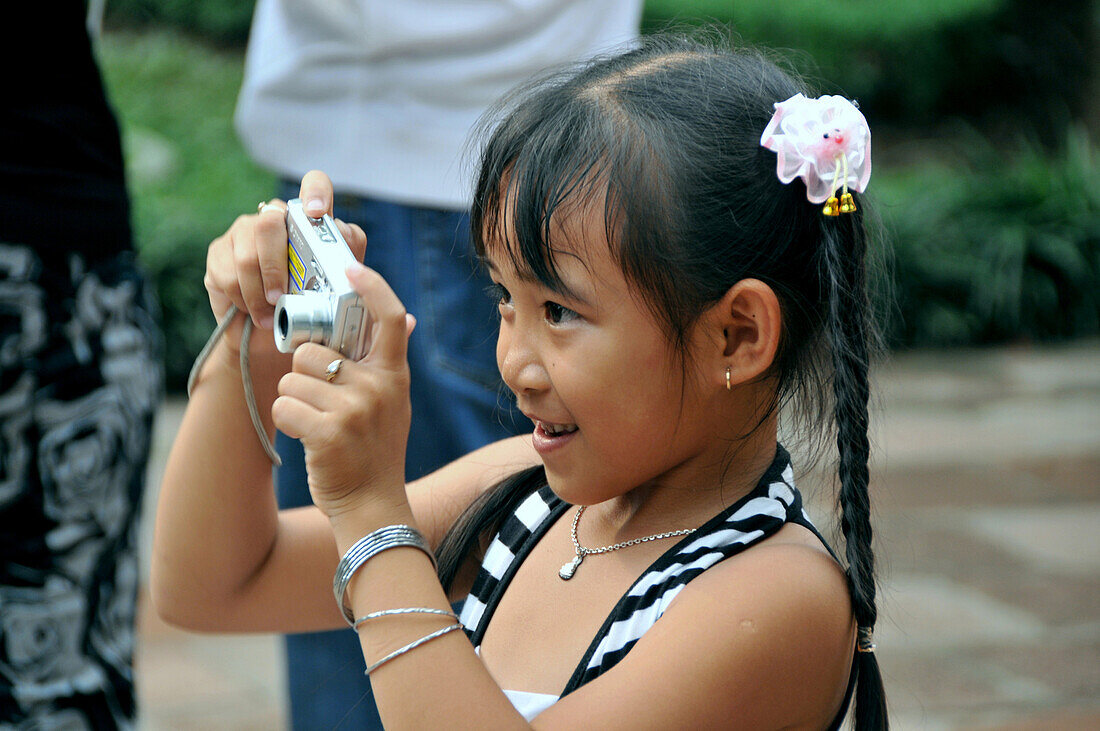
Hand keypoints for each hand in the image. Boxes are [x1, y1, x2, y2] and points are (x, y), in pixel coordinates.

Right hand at [203, 170, 367, 356]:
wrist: (270, 345)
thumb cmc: (312, 319)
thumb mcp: (341, 308)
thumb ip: (362, 295)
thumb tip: (397, 306)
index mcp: (311, 225)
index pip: (315, 186)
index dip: (316, 192)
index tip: (317, 211)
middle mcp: (276, 220)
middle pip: (271, 217)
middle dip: (277, 262)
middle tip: (283, 296)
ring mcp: (243, 234)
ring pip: (246, 249)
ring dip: (259, 288)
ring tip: (270, 315)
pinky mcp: (218, 255)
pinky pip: (225, 271)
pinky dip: (241, 298)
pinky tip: (252, 313)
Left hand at [271, 263, 417, 518]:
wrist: (373, 507)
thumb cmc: (374, 451)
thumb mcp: (393, 403)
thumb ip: (386, 364)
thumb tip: (404, 319)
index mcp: (393, 374)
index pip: (391, 317)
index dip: (371, 286)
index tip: (352, 268)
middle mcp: (378, 386)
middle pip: (313, 350)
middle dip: (304, 373)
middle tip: (320, 401)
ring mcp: (355, 409)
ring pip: (293, 378)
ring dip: (294, 400)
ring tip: (316, 424)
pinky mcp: (328, 433)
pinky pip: (285, 405)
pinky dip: (287, 421)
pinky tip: (306, 439)